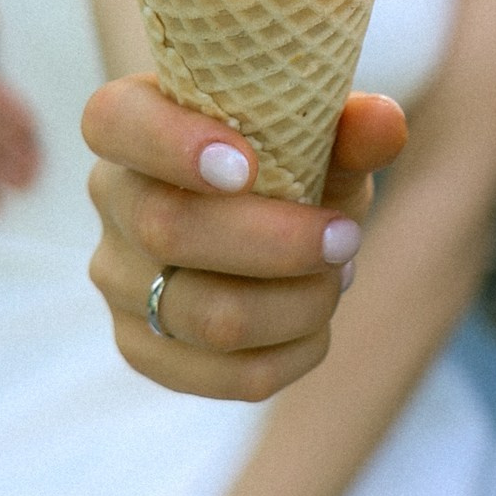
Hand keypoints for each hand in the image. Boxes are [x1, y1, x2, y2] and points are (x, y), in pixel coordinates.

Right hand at [84, 80, 407, 399]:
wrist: (277, 221)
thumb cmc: (290, 160)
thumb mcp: (320, 136)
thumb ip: (350, 129)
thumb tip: (383, 123)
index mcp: (133, 120)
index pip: (114, 120)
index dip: (170, 143)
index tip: (248, 166)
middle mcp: (113, 198)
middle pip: (168, 228)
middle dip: (277, 242)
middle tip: (347, 238)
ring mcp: (119, 279)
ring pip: (207, 315)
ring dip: (297, 302)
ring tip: (340, 274)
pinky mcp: (144, 348)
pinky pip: (226, 374)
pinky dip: (293, 352)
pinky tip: (317, 322)